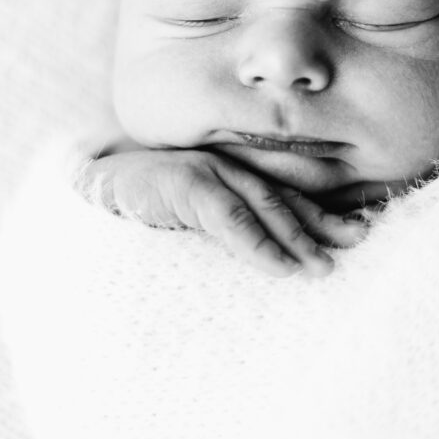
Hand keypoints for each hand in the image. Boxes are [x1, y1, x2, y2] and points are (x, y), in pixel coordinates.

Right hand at [78, 147, 367, 277]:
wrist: (79, 191)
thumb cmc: (133, 211)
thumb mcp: (186, 222)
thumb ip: (223, 229)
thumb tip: (268, 265)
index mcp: (227, 177)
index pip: (283, 196)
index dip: (321, 214)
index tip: (357, 230)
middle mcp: (222, 168)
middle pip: (283, 197)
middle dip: (323, 221)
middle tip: (360, 239)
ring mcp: (202, 170)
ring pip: (262, 205)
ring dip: (297, 237)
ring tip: (325, 268)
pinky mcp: (180, 181)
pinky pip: (227, 216)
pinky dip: (257, 243)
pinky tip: (281, 269)